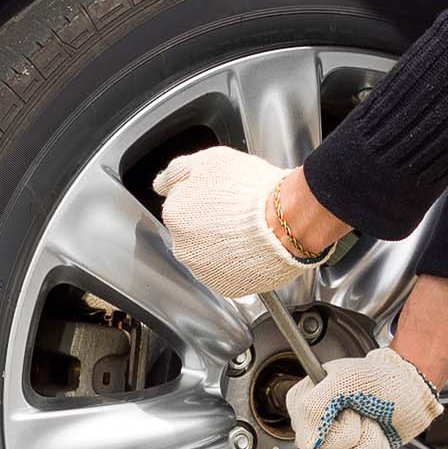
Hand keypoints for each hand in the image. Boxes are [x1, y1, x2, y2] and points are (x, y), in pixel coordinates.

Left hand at [151, 145, 317, 299]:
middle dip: (211, 224)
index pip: (180, 207)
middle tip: (237, 213)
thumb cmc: (253, 190)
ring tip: (248, 232)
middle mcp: (183, 248)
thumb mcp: (208, 160)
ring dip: (222, 246)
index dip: (204, 199)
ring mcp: (205, 271)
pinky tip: (252, 249)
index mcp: (174, 215)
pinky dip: (238, 265)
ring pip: (209, 256)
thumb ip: (176, 171)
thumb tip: (160, 183)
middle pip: (192, 233)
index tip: (222, 197)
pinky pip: (229, 274)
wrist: (287, 221)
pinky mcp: (228, 287)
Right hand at [286, 346, 442, 448]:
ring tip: (378, 432)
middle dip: (366, 441)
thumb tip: (308, 444)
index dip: (345, 430)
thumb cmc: (381, 379)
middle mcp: (311, 432)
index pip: (313, 443)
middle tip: (370, 419)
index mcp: (302, 408)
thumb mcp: (347, 379)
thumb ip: (317, 405)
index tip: (353, 409)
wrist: (410, 391)